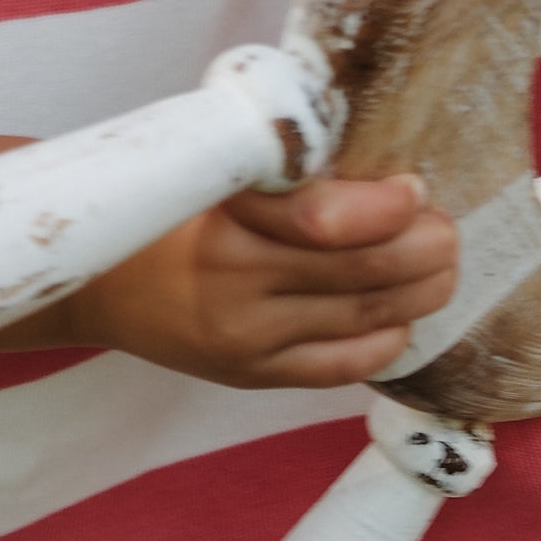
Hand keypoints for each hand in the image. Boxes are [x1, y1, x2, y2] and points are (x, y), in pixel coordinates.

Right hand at [54, 172, 458, 389]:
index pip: (322, 219)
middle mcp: (235, 284)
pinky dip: (379, 345)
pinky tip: (403, 323)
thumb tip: (371, 165)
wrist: (92, 281)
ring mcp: (245, 338)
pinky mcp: (249, 374)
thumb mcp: (203, 168)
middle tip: (448, 230)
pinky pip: (333, 368)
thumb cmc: (158, 206)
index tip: (413, 187)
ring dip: (416, 295)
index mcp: (223, 218)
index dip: (382, 207)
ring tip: (443, 270)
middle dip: (419, 251)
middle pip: (354, 273)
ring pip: (356, 319)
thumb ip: (277, 168)